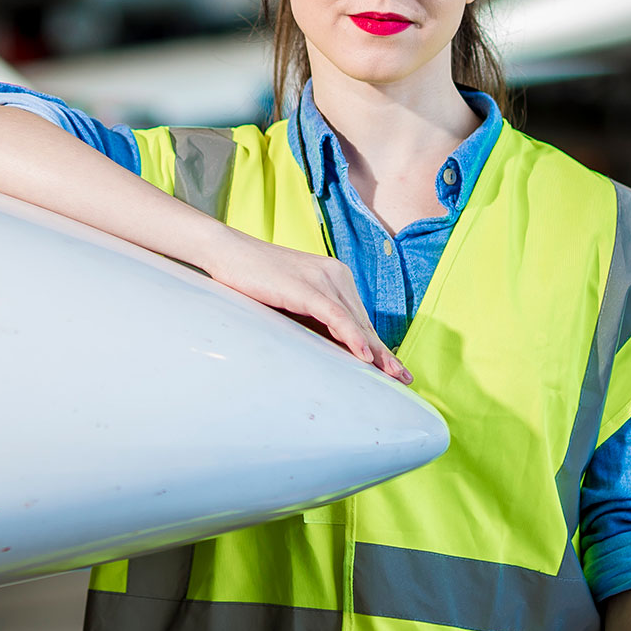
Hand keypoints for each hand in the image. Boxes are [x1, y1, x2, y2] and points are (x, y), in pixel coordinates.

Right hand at [201, 229, 410, 383]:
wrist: (226, 251)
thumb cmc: (254, 278)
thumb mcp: (292, 299)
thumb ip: (313, 316)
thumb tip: (330, 347)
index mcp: (335, 276)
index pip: (360, 318)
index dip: (379, 346)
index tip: (394, 369)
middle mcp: (335, 274)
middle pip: (363, 322)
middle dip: (384, 353)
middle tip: (404, 379)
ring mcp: (321, 278)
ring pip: (354, 321)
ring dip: (375, 351)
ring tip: (391, 375)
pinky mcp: (305, 287)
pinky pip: (334, 316)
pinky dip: (351, 336)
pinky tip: (364, 355)